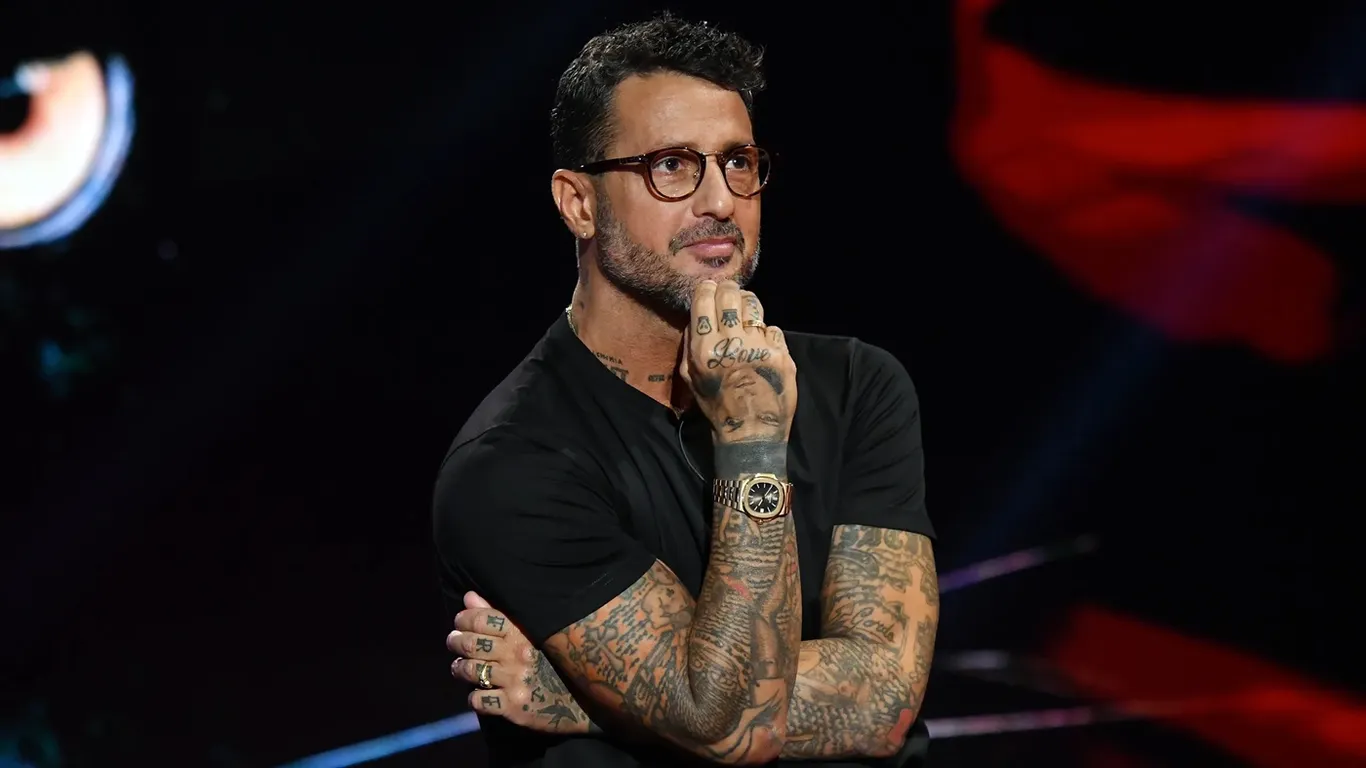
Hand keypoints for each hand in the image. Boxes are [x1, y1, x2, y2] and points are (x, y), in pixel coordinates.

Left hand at [447, 591, 595, 734]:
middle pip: (471, 643)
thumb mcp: (532, 633)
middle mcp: (517, 655)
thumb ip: (498, 614)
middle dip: (456, 641)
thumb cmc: (554, 661)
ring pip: (470, 671)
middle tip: (453, 641)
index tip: (460, 622)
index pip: (483, 618)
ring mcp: (515, 681)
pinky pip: (478, 700)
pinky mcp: (513, 707)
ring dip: (459, 668)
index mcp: (523, 632)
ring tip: (460, 667)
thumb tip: (469, 597)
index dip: (464, 618)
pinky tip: (479, 693)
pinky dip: (474, 696)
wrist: (583, 700)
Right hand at [681, 280, 797, 443]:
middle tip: (730, 293)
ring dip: (749, 304)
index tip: (710, 289)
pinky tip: (762, 344)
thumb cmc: (717, 405)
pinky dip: (767, 333)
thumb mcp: (691, 378)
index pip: (704, 300)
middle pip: (730, 295)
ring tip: (747, 312)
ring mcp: (758, 347)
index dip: (708, 289)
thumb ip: (689, 346)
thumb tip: (695, 317)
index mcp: (704, 349)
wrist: (750, 431)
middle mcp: (730, 343)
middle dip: (729, 290)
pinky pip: (772, 328)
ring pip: (754, 306)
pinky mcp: (781, 354)